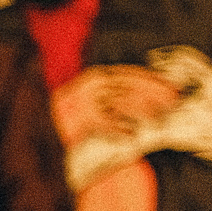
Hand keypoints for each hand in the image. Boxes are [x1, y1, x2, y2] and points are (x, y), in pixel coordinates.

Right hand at [51, 65, 179, 144]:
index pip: (130, 74)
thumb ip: (112, 96)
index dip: (153, 80)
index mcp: (95, 76)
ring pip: (121, 101)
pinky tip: (131, 136)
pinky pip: (105, 122)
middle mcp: (91, 83)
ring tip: (155, 121)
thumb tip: (144, 99)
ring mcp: (84, 99)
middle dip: (154, 94)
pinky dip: (119, 129)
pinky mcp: (80, 117)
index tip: (173, 87)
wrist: (39, 132)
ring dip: (141, 111)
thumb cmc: (68, 118)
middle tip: (173, 103)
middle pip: (129, 86)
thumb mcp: (91, 101)